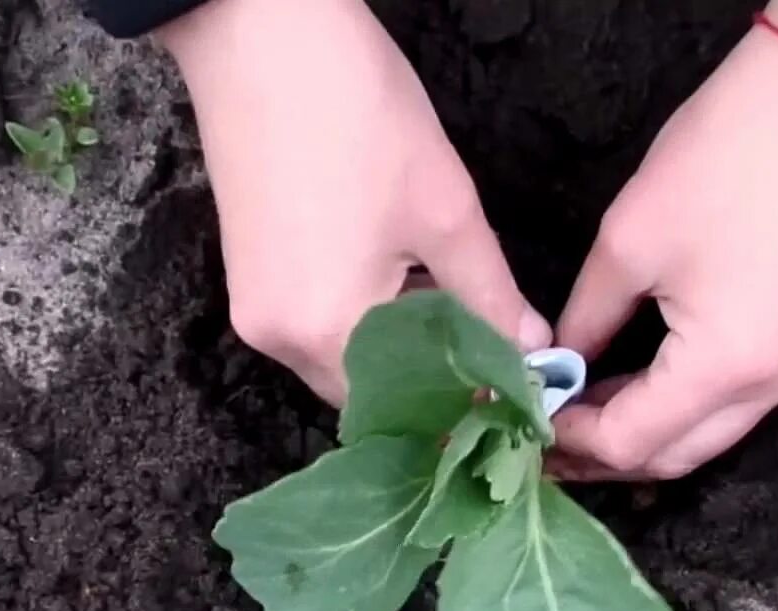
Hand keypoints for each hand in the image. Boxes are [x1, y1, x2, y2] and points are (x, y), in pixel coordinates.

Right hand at [158, 0, 549, 405]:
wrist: (261, 37)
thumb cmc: (357, 116)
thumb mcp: (445, 211)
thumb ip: (492, 294)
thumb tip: (531, 348)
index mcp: (328, 333)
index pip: (410, 407)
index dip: (464, 404)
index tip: (511, 393)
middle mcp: (279, 340)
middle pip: (370, 393)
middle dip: (430, 379)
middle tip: (492, 354)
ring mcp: (255, 311)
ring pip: (341, 360)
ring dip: (396, 348)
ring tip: (453, 311)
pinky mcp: (246, 278)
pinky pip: (314, 325)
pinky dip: (360, 318)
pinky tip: (401, 282)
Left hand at [548, 0, 777, 480]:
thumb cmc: (728, 155)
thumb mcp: (630, 241)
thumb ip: (587, 318)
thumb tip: (557, 363)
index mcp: (726, 364)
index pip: (633, 442)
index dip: (572, 440)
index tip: (525, 420)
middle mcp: (774, 385)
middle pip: (676, 456)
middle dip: (607, 454)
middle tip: (546, 434)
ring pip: (710, 434)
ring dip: (647, 431)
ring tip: (583, 411)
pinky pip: (738, 401)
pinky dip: (685, 402)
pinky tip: (639, 381)